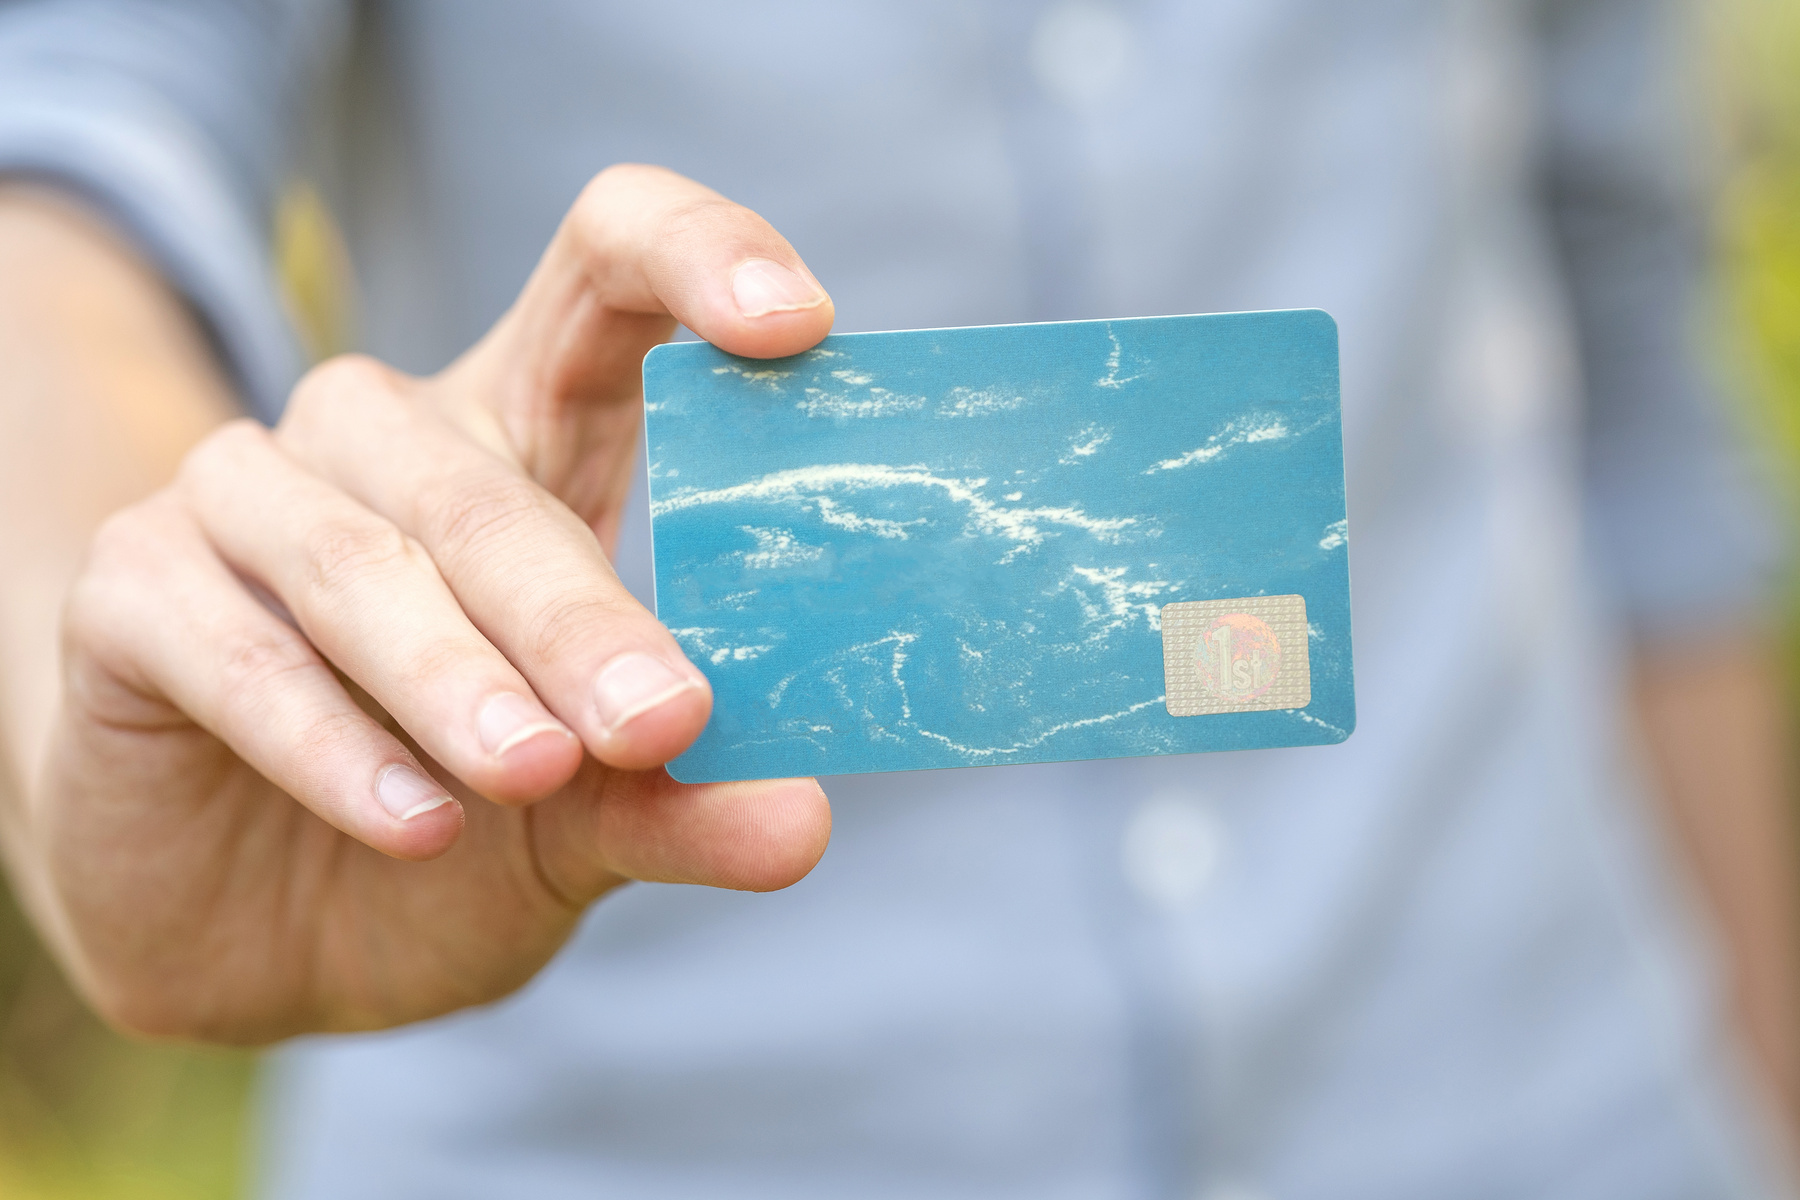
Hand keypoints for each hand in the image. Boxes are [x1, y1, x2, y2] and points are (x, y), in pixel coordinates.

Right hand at [36, 165, 834, 1042]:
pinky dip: (326, 742)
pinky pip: (231, 646)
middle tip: (662, 719)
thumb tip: (800, 827)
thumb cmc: (456, 827)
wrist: (258, 927)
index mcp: (525, 440)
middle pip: (482, 482)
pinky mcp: (134, 588)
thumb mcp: (585, 823)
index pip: (604, 272)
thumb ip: (679, 806)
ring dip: (453, 672)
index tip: (797, 323)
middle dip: (577, 613)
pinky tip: (413, 824)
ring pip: (358, 556)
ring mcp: (247, 499)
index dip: (693, 255)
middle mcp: (386, 441)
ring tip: (533, 773)